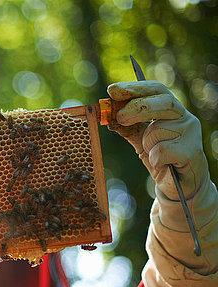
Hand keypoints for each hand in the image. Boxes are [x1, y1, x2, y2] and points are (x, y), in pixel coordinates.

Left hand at [107, 81, 208, 200]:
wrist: (178, 185)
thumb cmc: (160, 157)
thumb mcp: (139, 139)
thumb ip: (126, 126)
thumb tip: (107, 117)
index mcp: (171, 110)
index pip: (156, 90)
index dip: (134, 88)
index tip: (112, 90)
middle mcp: (185, 117)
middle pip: (163, 102)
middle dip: (137, 107)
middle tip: (119, 116)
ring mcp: (191, 133)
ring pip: (158, 130)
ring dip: (147, 143)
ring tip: (154, 153)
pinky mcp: (192, 151)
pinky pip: (161, 151)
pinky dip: (155, 159)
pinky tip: (162, 164)